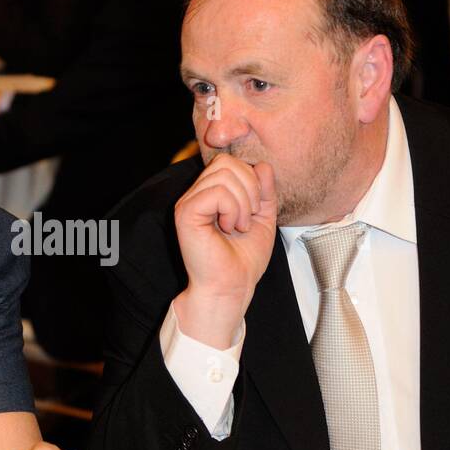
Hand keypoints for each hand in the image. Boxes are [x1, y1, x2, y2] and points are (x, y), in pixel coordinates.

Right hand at [171, 153, 277, 348]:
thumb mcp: (263, 217)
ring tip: (239, 225)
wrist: (231, 287)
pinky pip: (217, 192)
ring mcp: (188, 203)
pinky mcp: (186, 213)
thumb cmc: (243, 259)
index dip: (250, 179)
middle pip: (226, 162)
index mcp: (210, 194)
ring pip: (223, 175)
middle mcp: (195, 195)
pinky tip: (229, 227)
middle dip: (249, 187)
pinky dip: (233, 209)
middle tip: (249, 217)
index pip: (229, 162)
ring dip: (243, 202)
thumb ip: (264, 190)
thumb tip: (263, 165)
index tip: (254, 209)